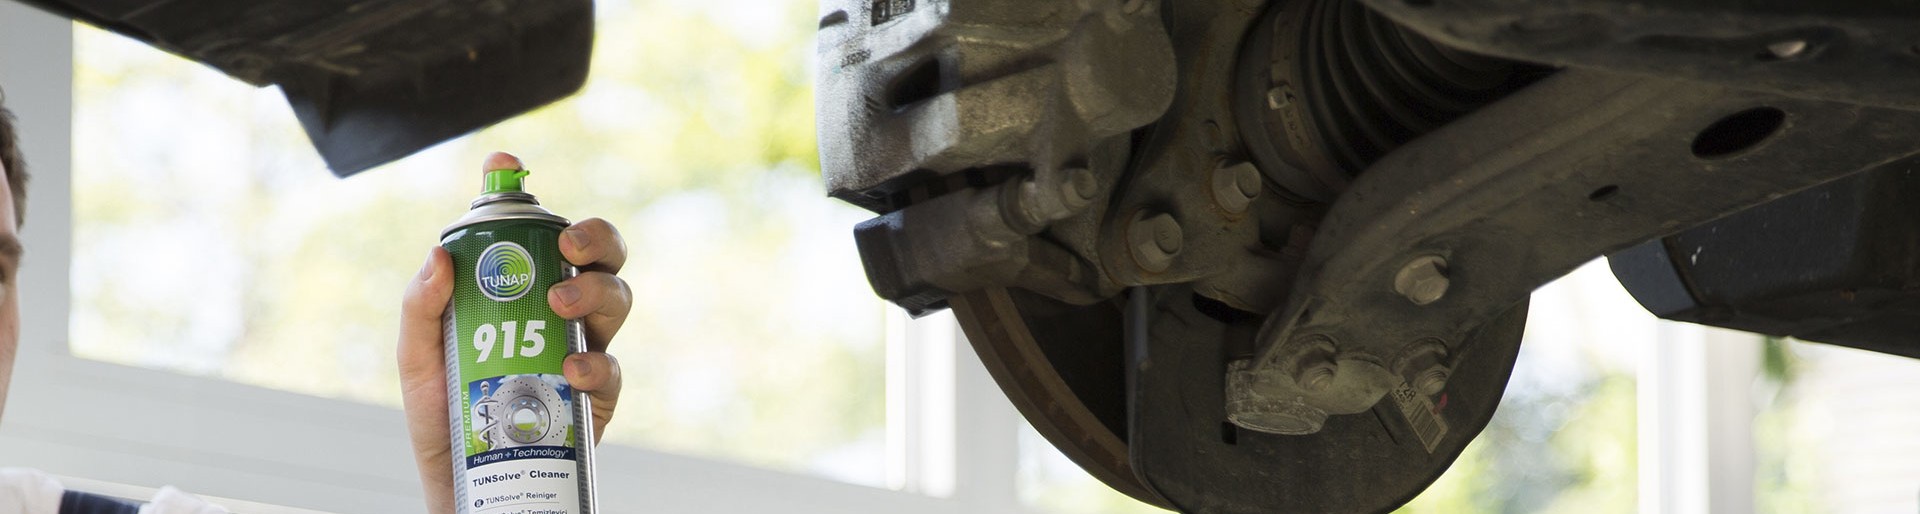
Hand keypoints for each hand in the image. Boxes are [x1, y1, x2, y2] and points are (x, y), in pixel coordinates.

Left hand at [397, 152, 631, 512]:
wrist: (466, 486)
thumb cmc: (444, 418)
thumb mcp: (416, 360)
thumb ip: (422, 308)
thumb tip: (440, 254)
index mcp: (521, 290)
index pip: (531, 230)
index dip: (521, 189)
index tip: (504, 167)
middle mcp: (560, 312)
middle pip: (599, 255)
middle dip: (594, 237)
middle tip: (568, 246)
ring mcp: (585, 350)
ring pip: (617, 298)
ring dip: (596, 291)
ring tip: (562, 304)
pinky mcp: (598, 398)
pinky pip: (611, 368)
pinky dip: (595, 362)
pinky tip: (570, 368)